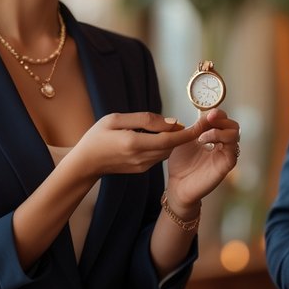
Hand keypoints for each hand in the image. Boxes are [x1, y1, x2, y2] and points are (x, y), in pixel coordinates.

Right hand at [71, 112, 192, 178]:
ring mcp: (142, 166)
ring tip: (182, 127)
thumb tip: (172, 122)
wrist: (85, 164)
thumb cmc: (97, 137)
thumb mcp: (116, 119)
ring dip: (175, 140)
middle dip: (185, 135)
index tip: (202, 125)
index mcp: (134, 142)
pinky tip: (162, 136)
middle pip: (172, 146)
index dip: (188, 133)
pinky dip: (164, 145)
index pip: (169, 138)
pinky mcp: (142, 169)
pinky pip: (159, 155)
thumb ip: (145, 119)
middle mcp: (141, 157)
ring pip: (167, 151)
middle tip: (198, 122)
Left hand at [164, 108, 239, 206]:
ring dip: (218, 129)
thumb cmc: (181, 165)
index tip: (206, 114)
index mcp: (213, 137)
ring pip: (235, 134)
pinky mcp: (226, 164)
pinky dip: (219, 139)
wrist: (177, 185)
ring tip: (201, 136)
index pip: (222, 121)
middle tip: (209, 119)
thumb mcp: (185, 140)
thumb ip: (196, 128)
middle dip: (221, 118)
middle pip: (232, 125)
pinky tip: (203, 142)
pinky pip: (232, 148)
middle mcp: (222, 145)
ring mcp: (225, 154)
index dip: (216, 114)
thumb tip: (206, 115)